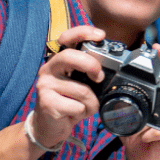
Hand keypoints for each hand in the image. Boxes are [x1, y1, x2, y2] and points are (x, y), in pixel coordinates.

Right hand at [30, 25, 105, 149]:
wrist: (49, 127)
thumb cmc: (69, 102)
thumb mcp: (80, 83)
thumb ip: (90, 72)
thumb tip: (114, 65)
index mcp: (59, 60)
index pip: (67, 38)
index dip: (83, 32)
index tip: (101, 35)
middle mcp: (48, 69)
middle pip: (69, 57)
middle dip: (90, 65)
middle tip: (99, 77)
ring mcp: (45, 85)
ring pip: (81, 89)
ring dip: (90, 102)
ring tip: (83, 106)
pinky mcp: (46, 103)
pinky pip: (77, 106)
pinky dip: (83, 113)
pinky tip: (74, 114)